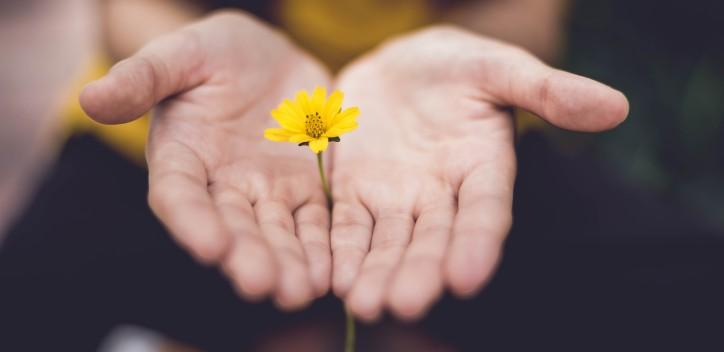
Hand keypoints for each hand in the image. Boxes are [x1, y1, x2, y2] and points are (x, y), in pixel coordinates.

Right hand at [80, 12, 331, 308]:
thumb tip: (91, 97)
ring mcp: (265, 191)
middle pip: (232, 227)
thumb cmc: (215, 52)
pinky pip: (314, 222)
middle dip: (247, 256)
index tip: (209, 246)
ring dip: (287, 263)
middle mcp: (221, 186)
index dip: (192, 221)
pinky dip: (321, 247)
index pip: (180, 195)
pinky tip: (330, 272)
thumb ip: (144, 76)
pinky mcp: (304, 189)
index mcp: (182, 157)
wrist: (268, 57)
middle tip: (262, 285)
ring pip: (276, 233)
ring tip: (300, 291)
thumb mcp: (181, 53)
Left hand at [330, 26, 628, 320]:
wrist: (399, 65)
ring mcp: (397, 199)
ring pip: (388, 243)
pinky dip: (341, 251)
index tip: (467, 278)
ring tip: (365, 303)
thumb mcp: (498, 68)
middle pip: (432, 240)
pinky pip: (347, 226)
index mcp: (483, 168)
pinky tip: (334, 278)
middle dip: (419, 272)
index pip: (485, 212)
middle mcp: (442, 196)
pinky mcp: (356, 193)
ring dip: (377, 273)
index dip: (478, 244)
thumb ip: (547, 90)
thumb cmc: (456, 66)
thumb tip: (616, 107)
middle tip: (405, 304)